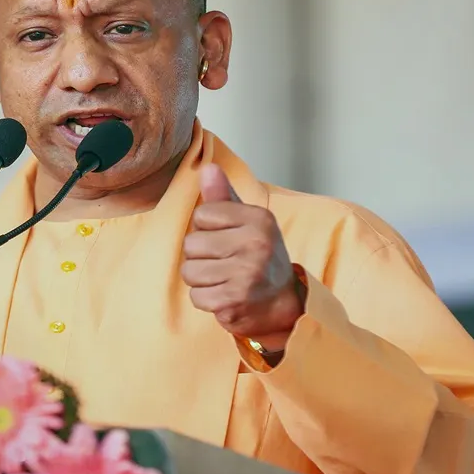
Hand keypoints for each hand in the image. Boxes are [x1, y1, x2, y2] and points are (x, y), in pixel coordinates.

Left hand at [181, 165, 303, 350]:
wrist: (283, 304)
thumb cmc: (260, 257)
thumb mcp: (248, 222)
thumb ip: (224, 196)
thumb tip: (207, 168)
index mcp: (259, 219)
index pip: (202, 214)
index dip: (207, 228)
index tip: (228, 239)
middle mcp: (256, 244)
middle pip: (191, 244)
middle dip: (201, 256)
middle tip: (226, 263)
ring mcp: (246, 274)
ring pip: (190, 271)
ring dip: (202, 279)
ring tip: (225, 279)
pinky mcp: (234, 301)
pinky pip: (196, 296)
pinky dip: (206, 298)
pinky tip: (226, 295)